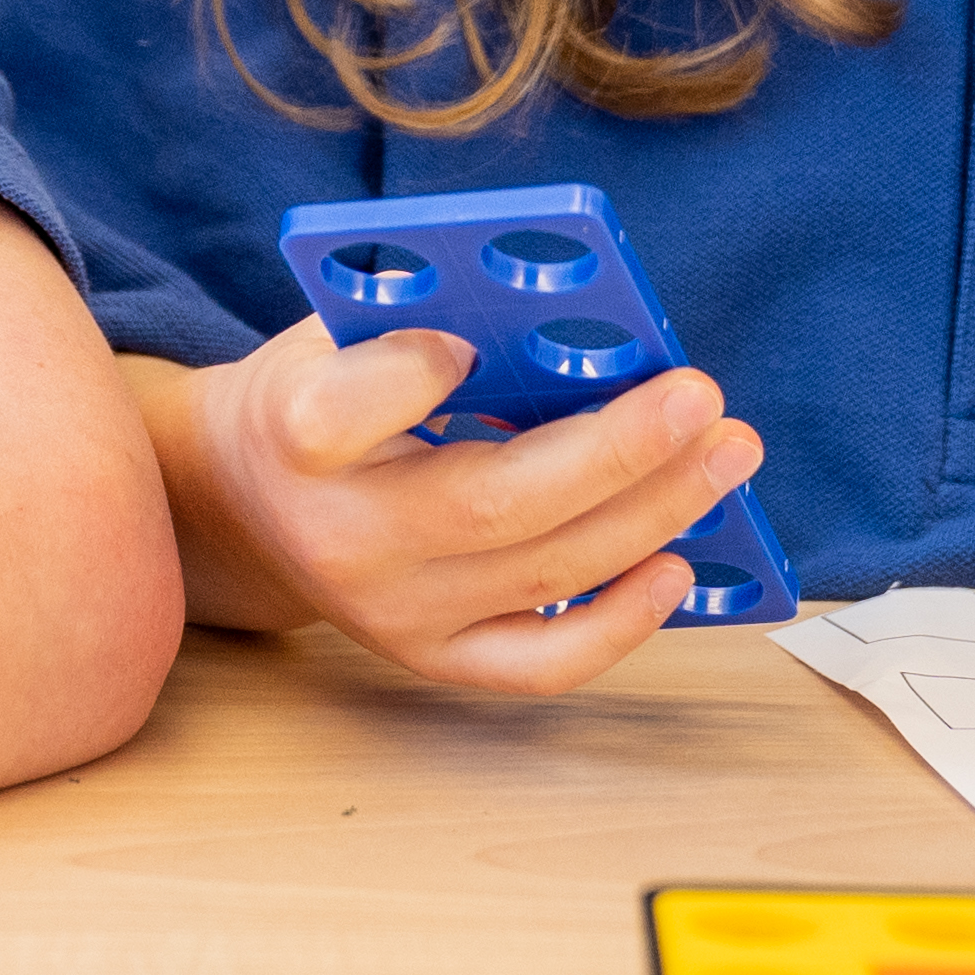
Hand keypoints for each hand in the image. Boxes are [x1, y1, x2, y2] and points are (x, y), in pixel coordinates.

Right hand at [184, 314, 762, 694]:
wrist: (249, 504)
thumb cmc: (319, 392)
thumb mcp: (336, 329)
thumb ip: (426, 312)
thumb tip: (570, 312)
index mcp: (296, 431)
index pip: (342, 414)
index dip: (413, 375)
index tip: (472, 341)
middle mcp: (343, 537)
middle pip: (491, 505)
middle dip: (614, 450)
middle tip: (701, 399)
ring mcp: (392, 614)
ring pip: (541, 576)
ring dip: (653, 515)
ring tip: (725, 455)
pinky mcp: (434, 659)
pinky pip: (543, 662)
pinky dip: (623, 621)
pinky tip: (679, 564)